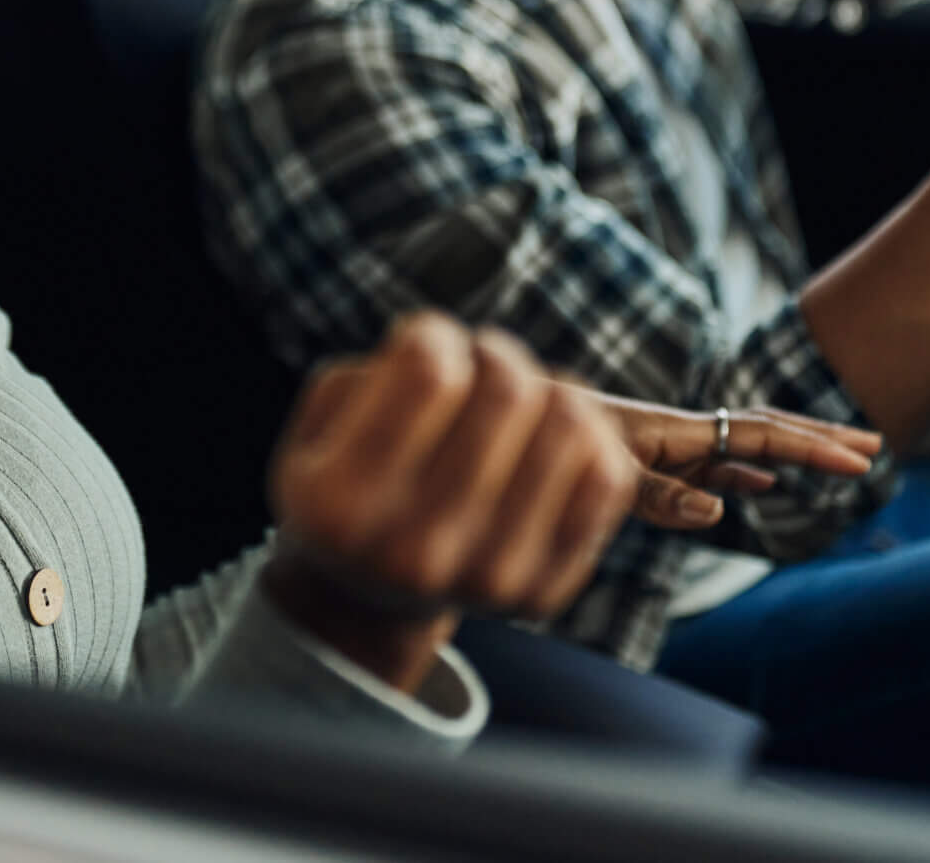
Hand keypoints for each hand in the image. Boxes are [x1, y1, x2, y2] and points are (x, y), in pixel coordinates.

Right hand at [260, 315, 643, 691]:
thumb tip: (467, 354)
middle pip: (508, 393)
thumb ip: (373, 374)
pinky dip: (591, 438)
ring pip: (570, 426)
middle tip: (481, 368)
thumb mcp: (322, 424)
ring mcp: (487, 578)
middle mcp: (413, 553)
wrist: (371, 593)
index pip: (430, 375)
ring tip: (522, 403)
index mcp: (341, 506)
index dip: (435, 335)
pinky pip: (607, 479)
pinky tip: (553, 441)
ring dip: (551, 390)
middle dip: (497, 355)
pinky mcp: (543, 590)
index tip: (426, 346)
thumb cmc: (351, 478)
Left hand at [573, 391, 882, 529]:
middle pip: (765, 431)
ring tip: (841, 460)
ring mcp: (671, 448)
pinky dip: (747, 474)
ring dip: (794, 453)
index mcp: (676, 432)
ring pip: (746, 449)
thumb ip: (656, 494)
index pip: (760, 435)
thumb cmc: (547, 446)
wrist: (511, 424)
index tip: (859, 460)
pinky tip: (764, 487)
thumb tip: (718, 508)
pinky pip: (714, 467)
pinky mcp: (654, 463)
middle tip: (875, 447)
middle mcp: (682, 433)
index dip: (811, 446)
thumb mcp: (599, 471)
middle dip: (819, 438)